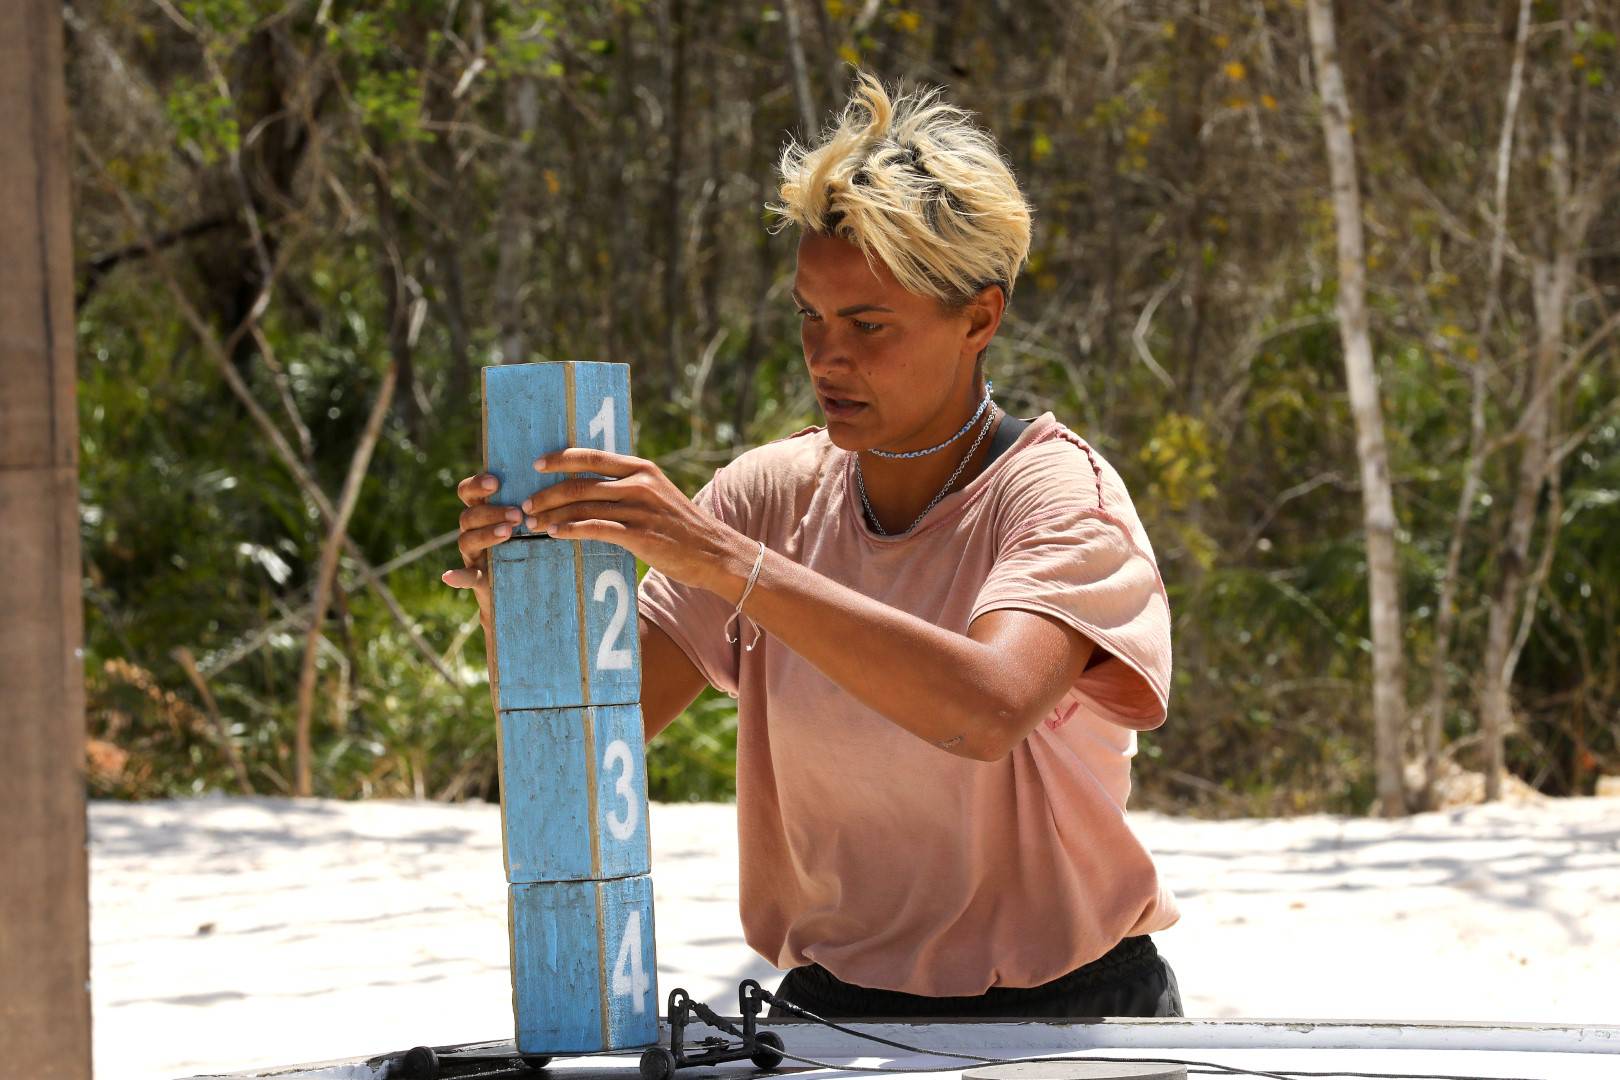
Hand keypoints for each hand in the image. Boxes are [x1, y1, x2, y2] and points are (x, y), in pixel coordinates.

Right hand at [442, 472, 521, 599]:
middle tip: (517, 515)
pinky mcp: (478, 578)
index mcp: (484, 512)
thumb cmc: (532, 543)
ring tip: (508, 532)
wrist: (528, 583)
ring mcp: (473, 554)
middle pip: (470, 515)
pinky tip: (450, 576)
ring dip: (485, 534)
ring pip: (467, 540)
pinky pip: (465, 576)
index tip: (495, 482)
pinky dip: (458, 576)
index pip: (468, 491)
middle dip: (492, 512)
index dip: (477, 484)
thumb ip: (533, 502)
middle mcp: (473, 530)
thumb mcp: (532, 520)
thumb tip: (555, 473)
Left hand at [522, 449, 752, 597]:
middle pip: (580, 484)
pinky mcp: (639, 535)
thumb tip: (592, 488)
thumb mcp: (658, 495)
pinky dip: (569, 530)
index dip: (560, 459)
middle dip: (546, 494)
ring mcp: (639, 509)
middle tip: (524, 505)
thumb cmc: (681, 527)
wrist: (714, 552)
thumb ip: (629, 486)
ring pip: (582, 507)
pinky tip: (554, 535)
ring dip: (551, 515)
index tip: (536, 464)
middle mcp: (639, 484)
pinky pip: (594, 529)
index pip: (592, 456)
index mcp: (642, 468)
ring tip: (531, 524)